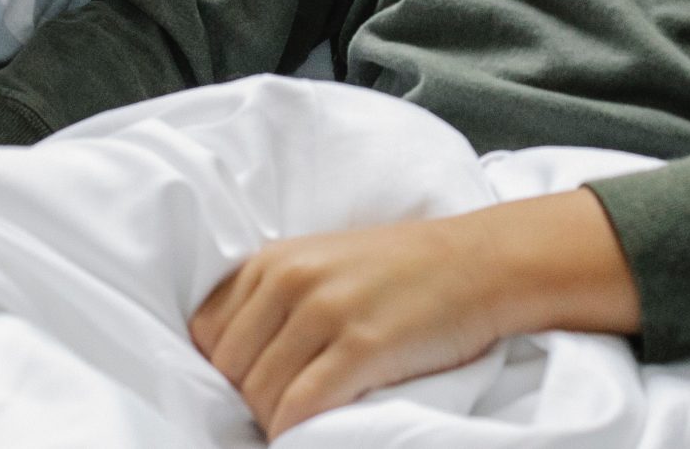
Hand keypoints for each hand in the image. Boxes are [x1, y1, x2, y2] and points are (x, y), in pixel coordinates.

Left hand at [188, 190, 639, 438]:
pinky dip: (295, 430)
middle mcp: (292, 279)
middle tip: (281, 409)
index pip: (207, 331)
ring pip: (260, 392)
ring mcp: (326, 311)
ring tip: (301, 420)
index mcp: (275, 258)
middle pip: (229, 368)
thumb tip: (234, 361)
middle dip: (248, 399)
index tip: (253, 383)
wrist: (482, 262)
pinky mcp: (362, 347)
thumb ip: (276, 297)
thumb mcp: (325, 261)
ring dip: (274, 420)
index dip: (225, 368)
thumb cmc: (406, 269)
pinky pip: (300, 407)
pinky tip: (311, 431)